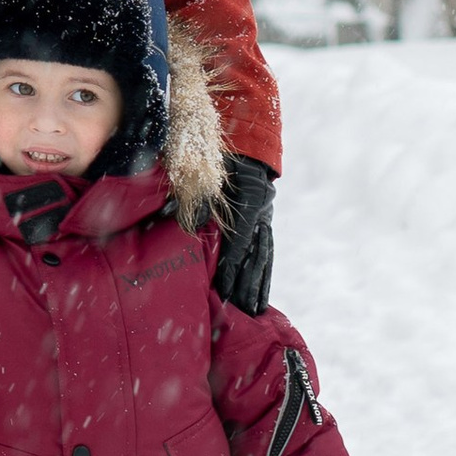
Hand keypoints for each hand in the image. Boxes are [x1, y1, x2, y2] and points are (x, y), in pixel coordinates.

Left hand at [213, 150, 275, 312]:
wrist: (249, 145)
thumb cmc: (224, 157)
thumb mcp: (212, 172)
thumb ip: (201, 196)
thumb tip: (189, 223)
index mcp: (250, 203)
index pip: (240, 240)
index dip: (231, 265)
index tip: (223, 287)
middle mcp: (262, 215)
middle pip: (255, 255)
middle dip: (247, 283)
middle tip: (239, 309)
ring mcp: (266, 221)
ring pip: (264, 258)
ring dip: (259, 285)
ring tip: (255, 310)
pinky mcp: (265, 225)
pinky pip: (266, 254)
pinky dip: (264, 275)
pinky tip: (262, 296)